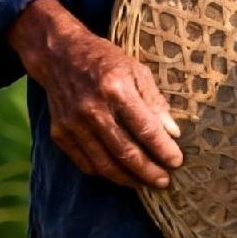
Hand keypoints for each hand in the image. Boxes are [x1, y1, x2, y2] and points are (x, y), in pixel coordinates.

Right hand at [6, 0, 182, 190]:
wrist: (59, 55)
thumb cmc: (104, 60)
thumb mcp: (135, 70)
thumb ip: (154, 101)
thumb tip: (173, 133)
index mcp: (115, 88)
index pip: (145, 129)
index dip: (163, 149)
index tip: (177, 162)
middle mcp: (92, 108)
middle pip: (125, 152)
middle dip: (149, 172)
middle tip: (165, 181)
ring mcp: (73, 124)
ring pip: (105, 164)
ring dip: (129, 179)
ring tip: (146, 183)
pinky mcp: (60, 134)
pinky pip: (86, 163)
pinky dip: (105, 173)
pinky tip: (121, 174)